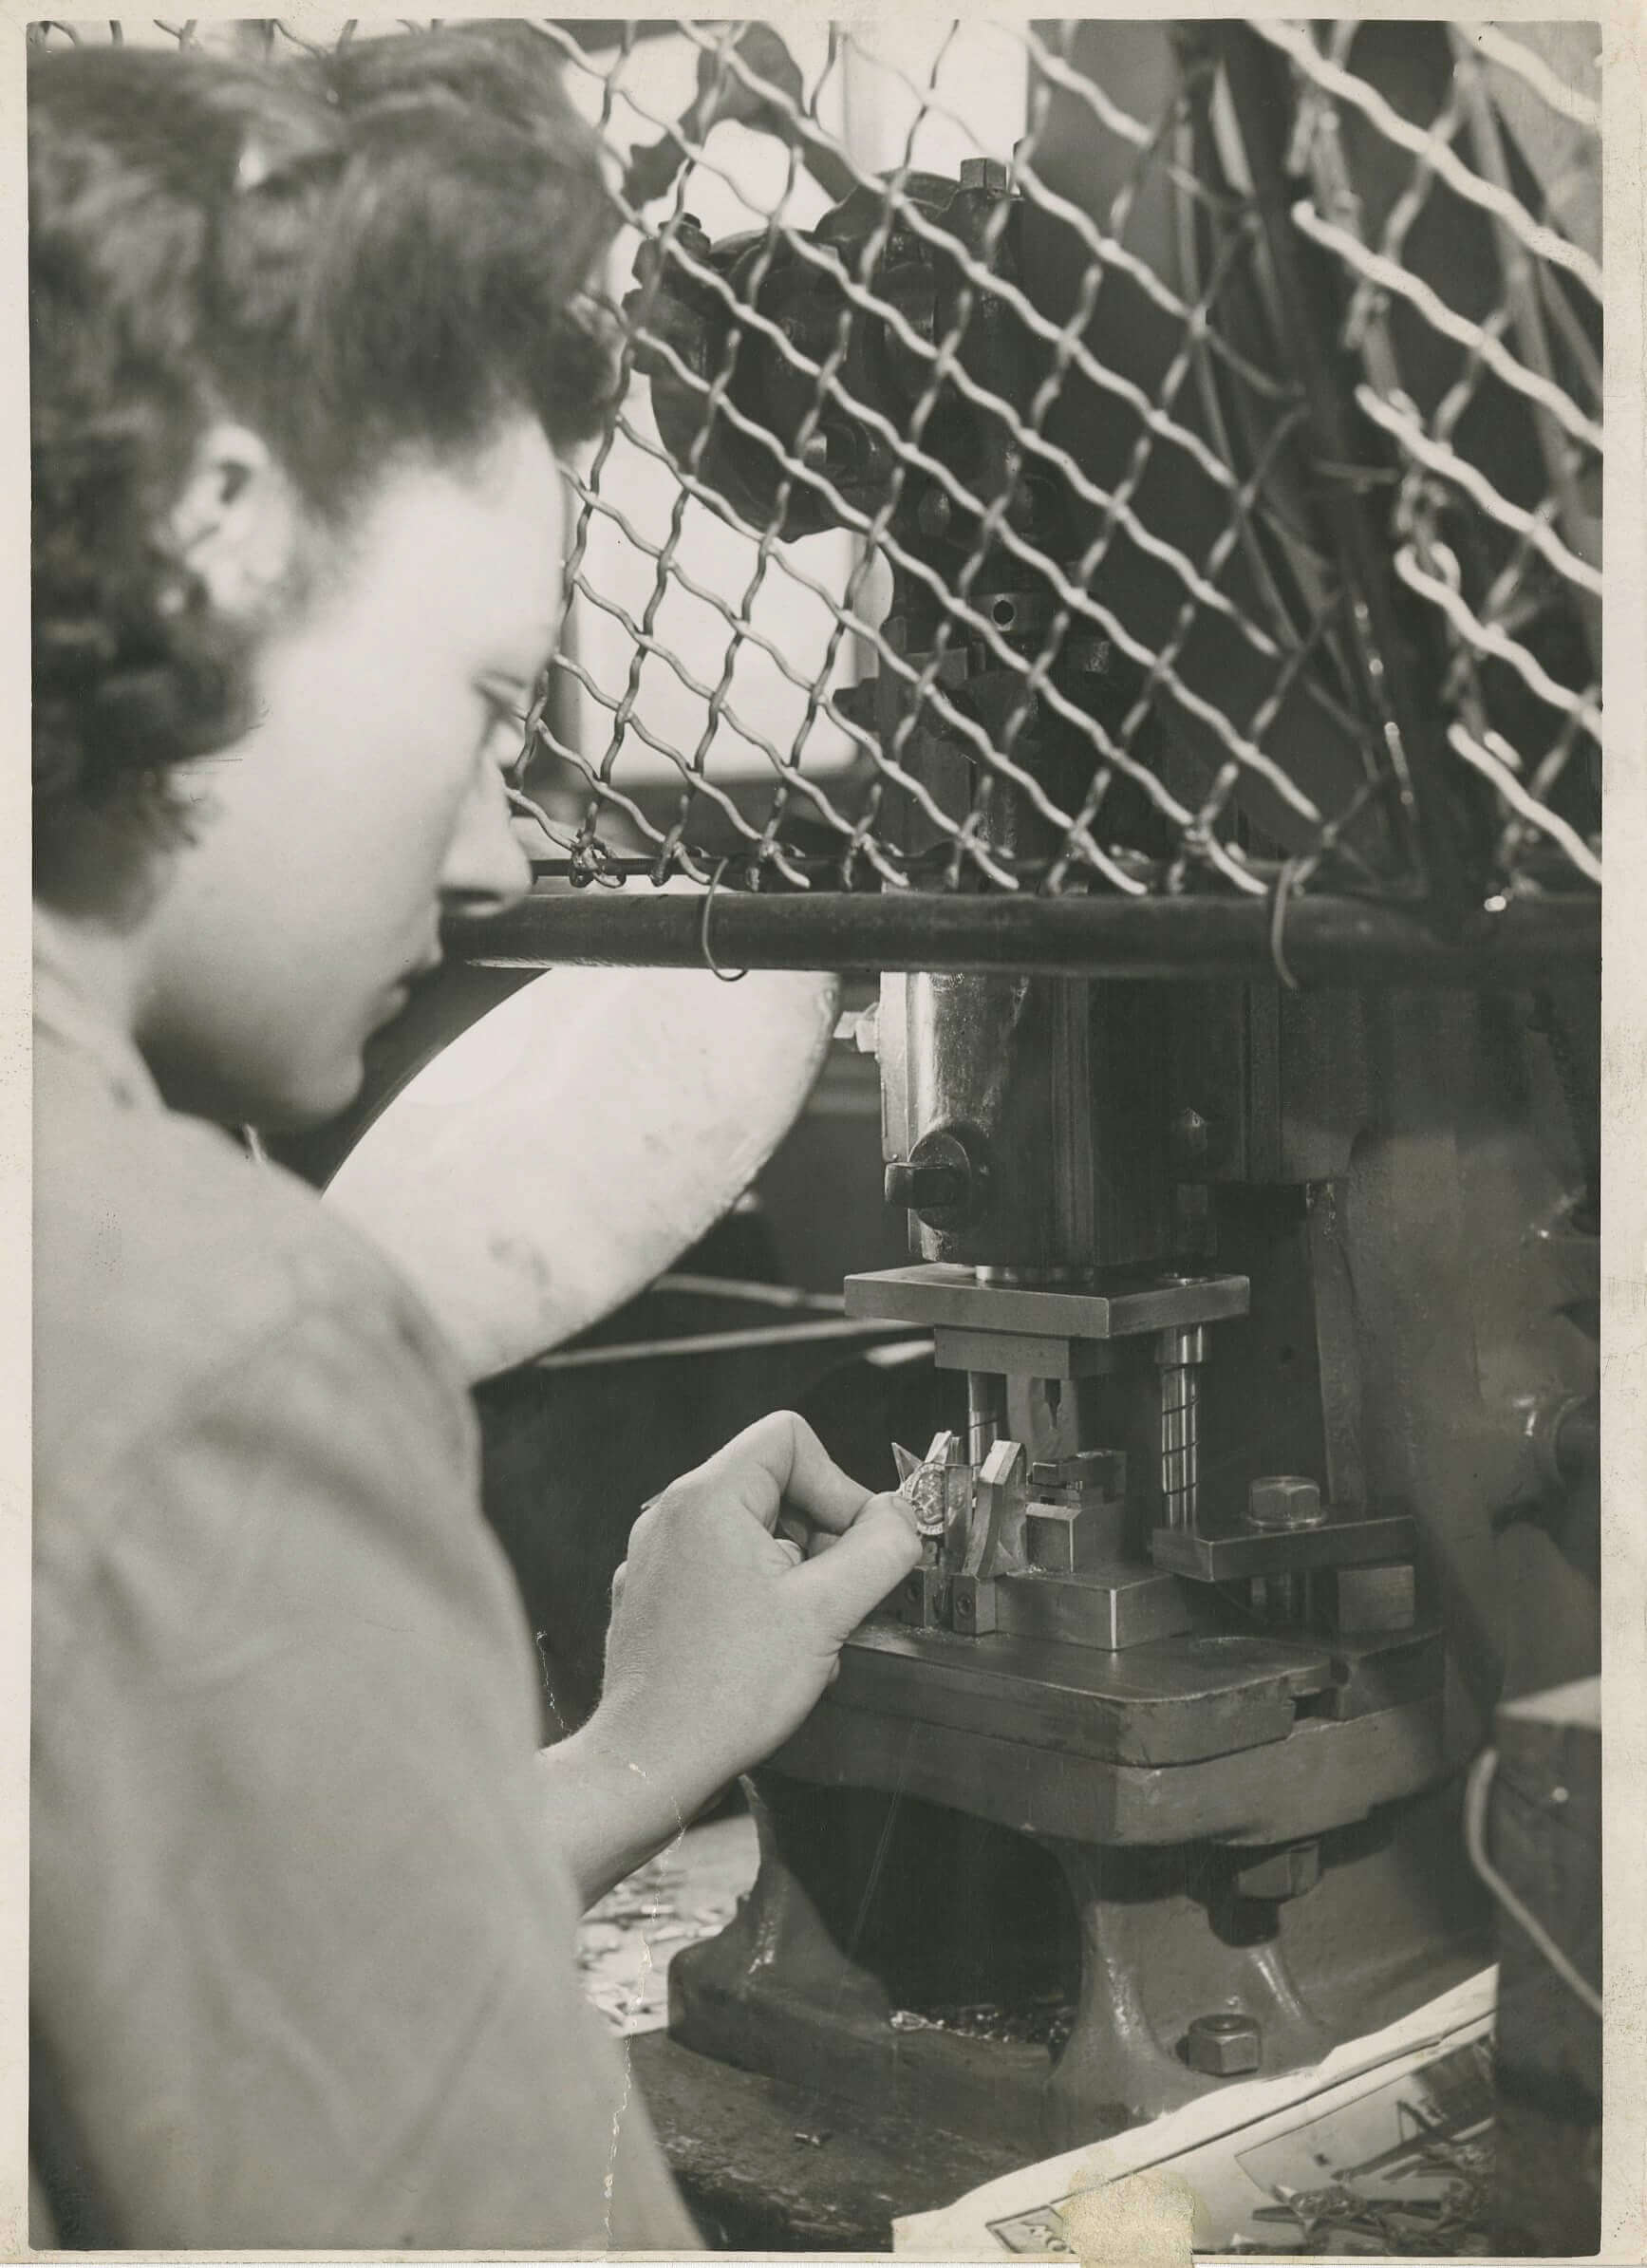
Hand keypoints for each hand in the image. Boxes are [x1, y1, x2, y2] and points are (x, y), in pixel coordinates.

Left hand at [590, 1412, 919, 1822]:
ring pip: (752, 1534)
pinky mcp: (656, 1598)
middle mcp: (672, 1517)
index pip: (790, 1438)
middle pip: (773, 1485)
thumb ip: (879, 1551)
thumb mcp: (826, 1612)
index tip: (855, 1540)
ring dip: (793, 1574)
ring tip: (801, 1632)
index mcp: (707, 1499)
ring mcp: (658, 1558)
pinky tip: (768, 1650)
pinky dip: (758, 1598)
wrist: (650, 1762)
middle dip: (818, 1535)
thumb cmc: (721, 1693)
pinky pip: (724, 1571)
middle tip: (834, 1594)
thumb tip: (901, 1519)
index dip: (837, 1484)